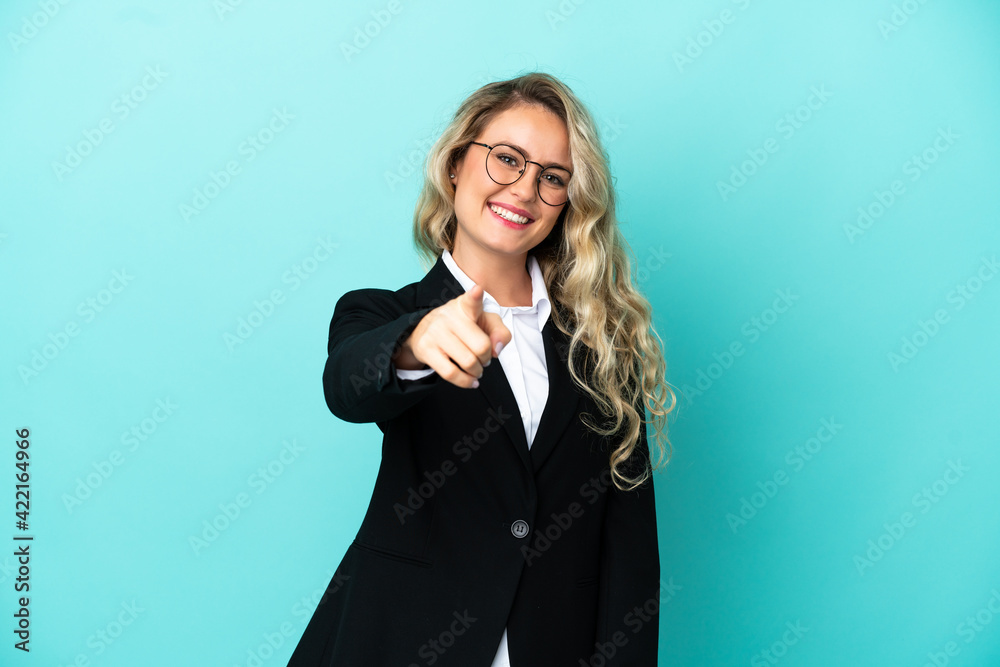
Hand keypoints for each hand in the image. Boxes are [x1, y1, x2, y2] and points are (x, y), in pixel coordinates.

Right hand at [394, 285, 511, 388]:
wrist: (424, 330)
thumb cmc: (462, 326)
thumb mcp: (483, 322)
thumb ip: (499, 332)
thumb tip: (496, 350)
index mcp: (465, 306)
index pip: (471, 301)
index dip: (475, 296)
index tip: (477, 291)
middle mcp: (449, 316)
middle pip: (481, 346)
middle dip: (487, 358)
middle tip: (484, 359)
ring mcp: (435, 332)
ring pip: (468, 362)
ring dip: (477, 371)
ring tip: (477, 369)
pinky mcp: (426, 349)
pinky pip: (451, 373)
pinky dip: (465, 382)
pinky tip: (471, 381)